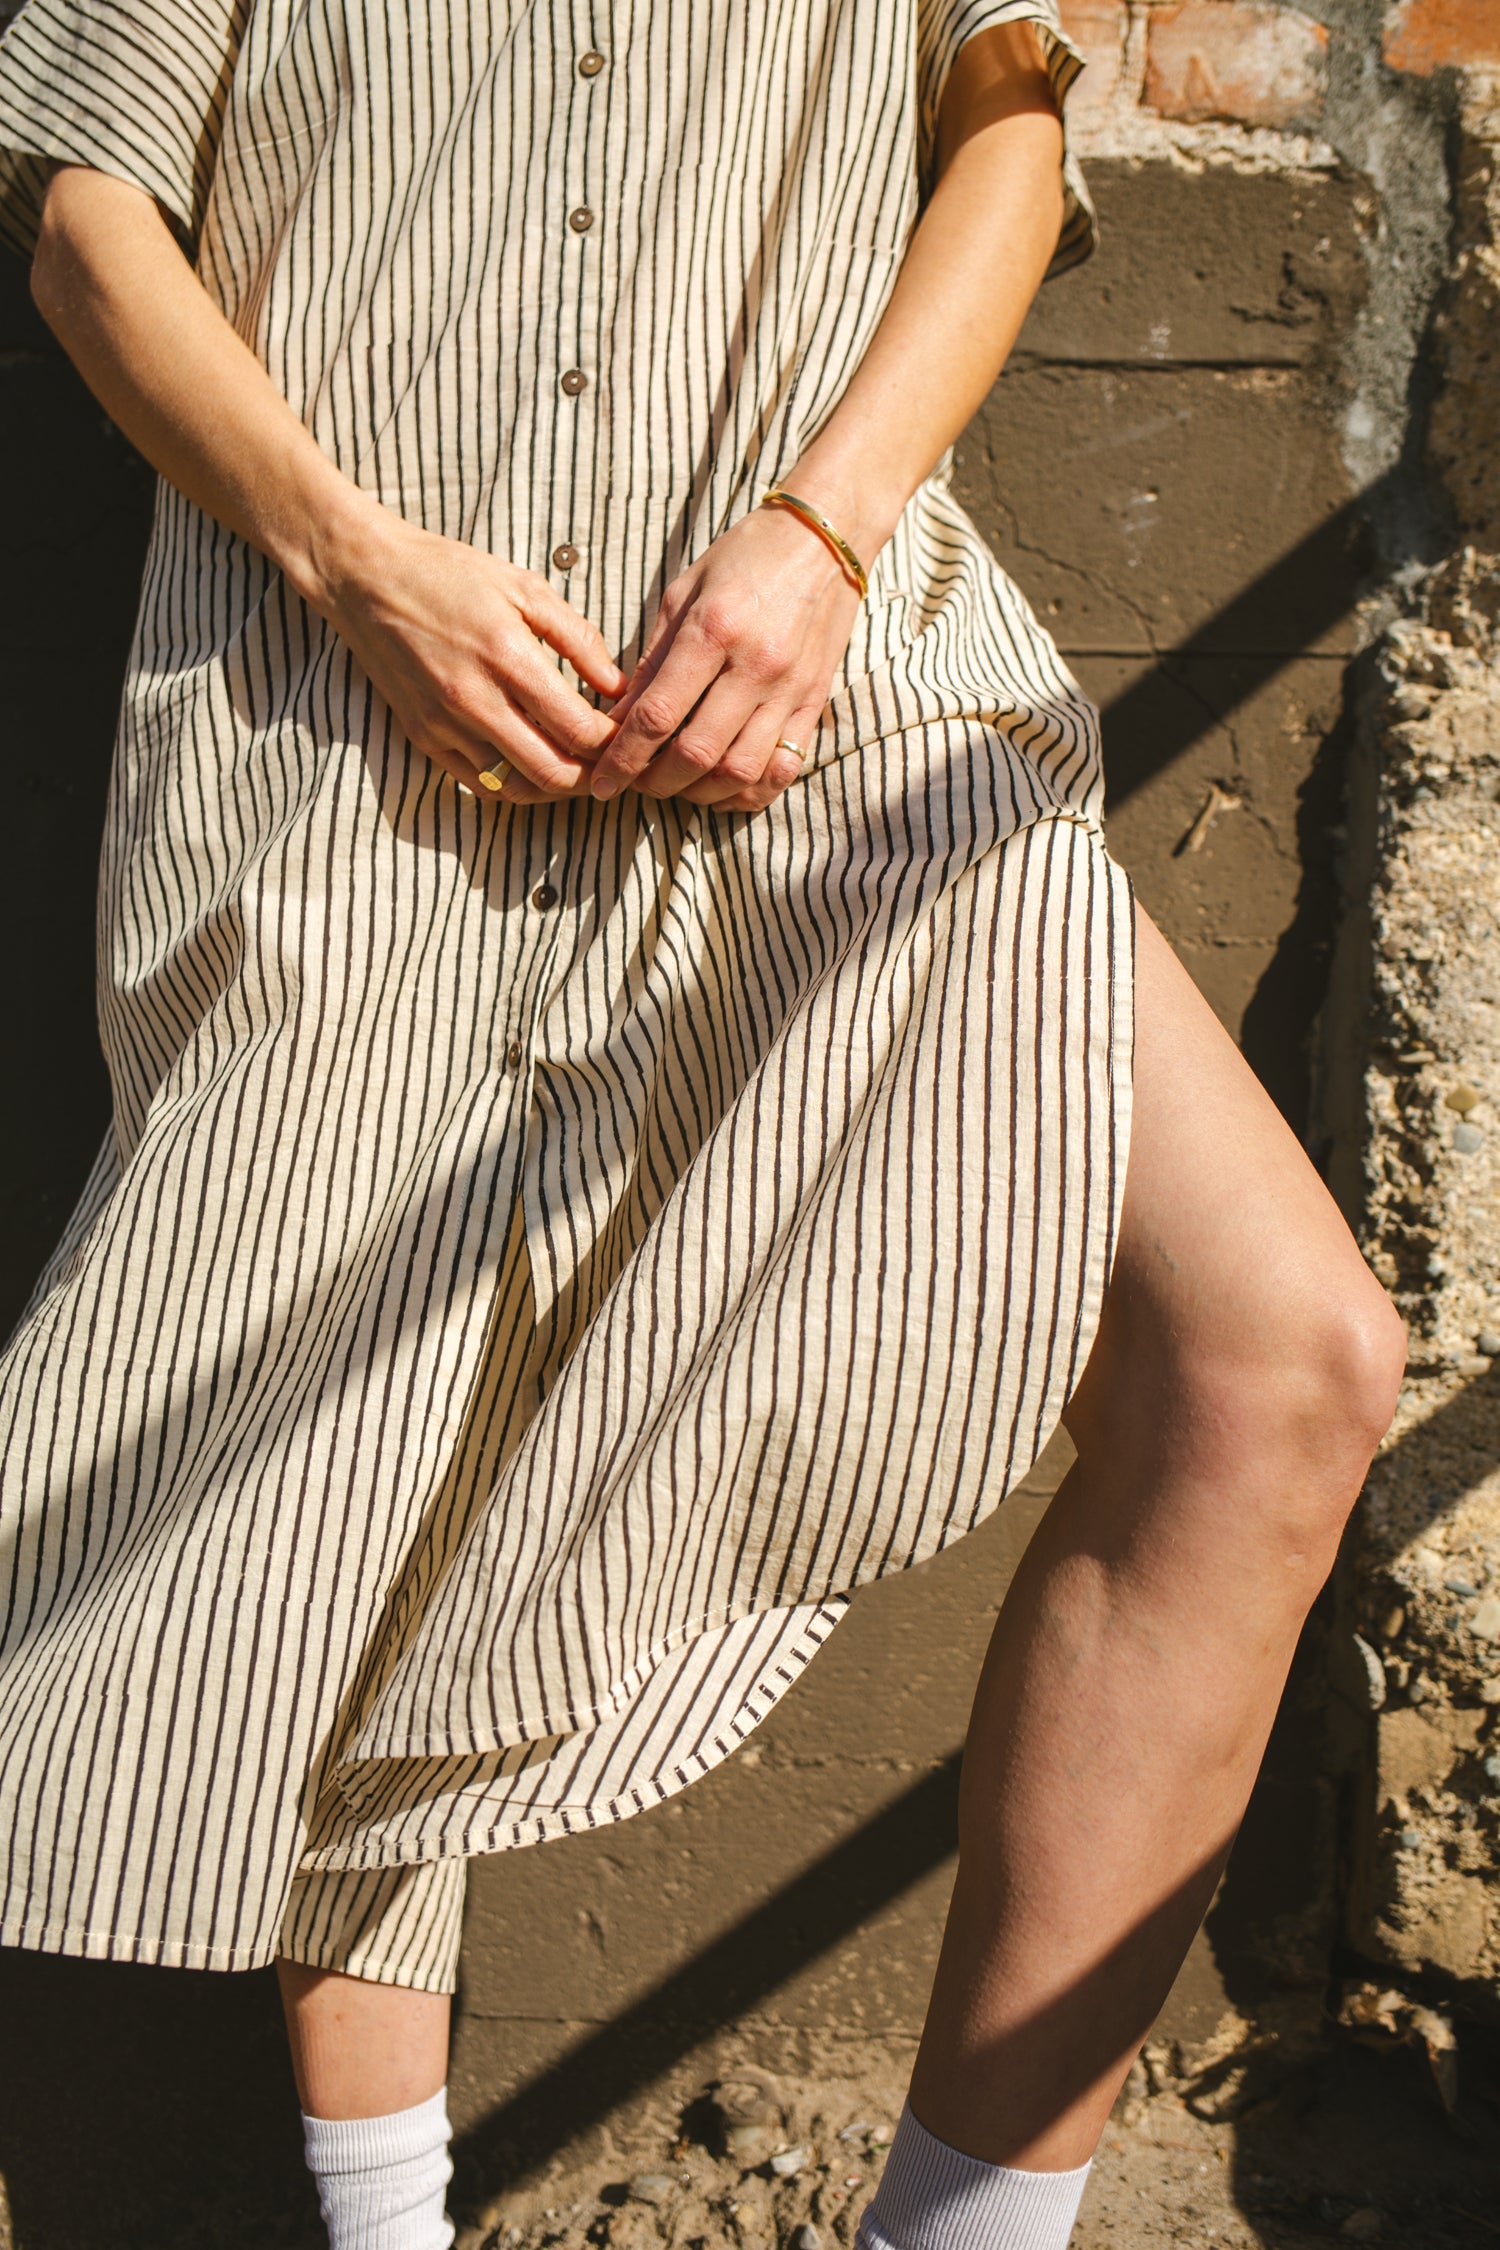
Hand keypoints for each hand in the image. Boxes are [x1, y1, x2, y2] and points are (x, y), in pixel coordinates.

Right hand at [319, 503, 625, 796]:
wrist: (365, 578)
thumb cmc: (449, 575)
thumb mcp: (524, 587)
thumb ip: (577, 639)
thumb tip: (619, 686)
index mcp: (507, 657)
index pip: (580, 730)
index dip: (615, 742)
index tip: (629, 734)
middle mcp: (474, 700)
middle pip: (554, 774)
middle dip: (594, 776)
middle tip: (612, 762)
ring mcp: (444, 725)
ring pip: (518, 788)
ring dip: (555, 785)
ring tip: (578, 766)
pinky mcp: (422, 737)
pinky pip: (480, 783)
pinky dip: (514, 783)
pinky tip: (533, 762)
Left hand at [578, 503, 864, 810]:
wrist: (825, 540)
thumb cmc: (745, 557)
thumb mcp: (684, 592)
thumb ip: (653, 660)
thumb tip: (619, 720)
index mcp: (714, 629)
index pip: (658, 714)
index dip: (624, 758)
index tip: (604, 780)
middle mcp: (756, 665)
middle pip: (697, 754)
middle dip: (656, 782)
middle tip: (636, 783)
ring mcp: (791, 688)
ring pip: (740, 772)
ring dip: (700, 793)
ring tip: (677, 785)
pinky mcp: (815, 702)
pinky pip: (784, 768)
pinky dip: (749, 791)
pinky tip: (724, 788)